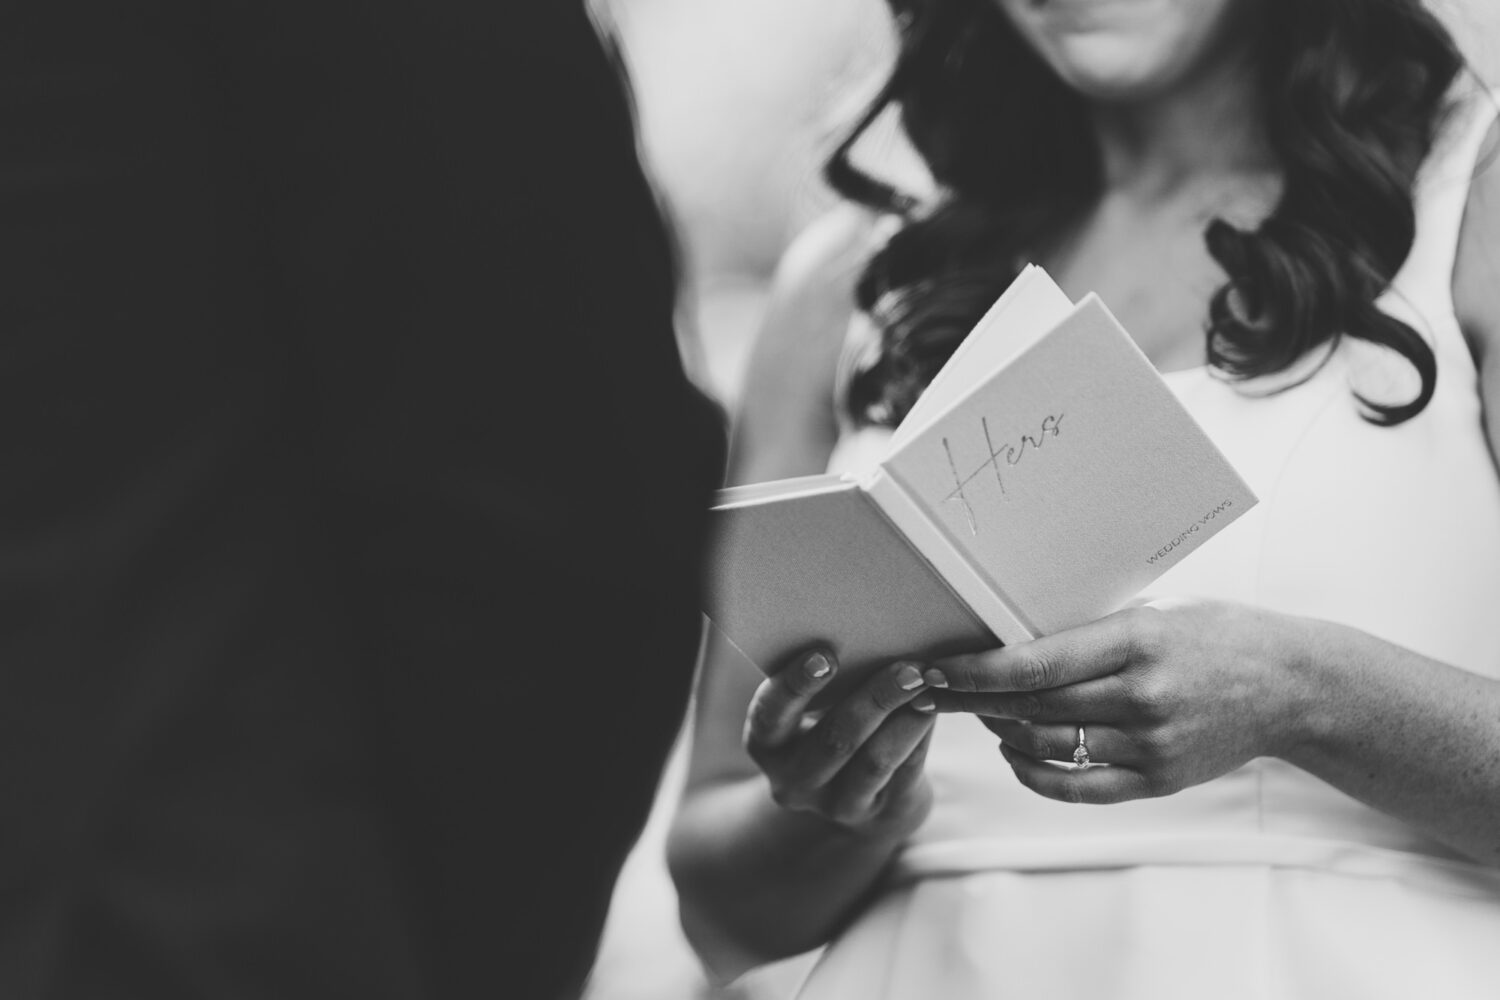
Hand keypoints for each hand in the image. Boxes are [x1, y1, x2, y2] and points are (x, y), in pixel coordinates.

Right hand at [743, 650, 946, 836]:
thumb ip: (824, 683)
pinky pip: (903, 774)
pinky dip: (919, 736)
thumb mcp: (810, 712)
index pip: (769, 715)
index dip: (794, 686)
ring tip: (927, 684)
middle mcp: (794, 781)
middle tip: (907, 667)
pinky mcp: (878, 816)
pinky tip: (934, 708)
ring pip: (874, 760)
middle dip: (874, 698)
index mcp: (766, 745)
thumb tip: (868, 632)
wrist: (856, 795)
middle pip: (834, 739)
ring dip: (905, 717)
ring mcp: (835, 806)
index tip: (824, 656)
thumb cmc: (830, 728)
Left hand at [929, 599, 1313, 802]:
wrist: (1291, 686)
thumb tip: (1010, 638)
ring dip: (1001, 731)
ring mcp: (1151, 744)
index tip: (935, 669)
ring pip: (1048, 747)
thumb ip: (1090, 630)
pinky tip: (1014, 750)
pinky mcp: (1159, 780)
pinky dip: (1034, 772)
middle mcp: (1142, 696)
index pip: (1036, 662)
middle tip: (932, 691)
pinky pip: (1077, 788)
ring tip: (977, 712)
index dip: (976, 671)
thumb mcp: (1154, 612)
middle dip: (972, 700)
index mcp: (1137, 641)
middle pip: (1033, 707)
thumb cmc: (1214, 634)